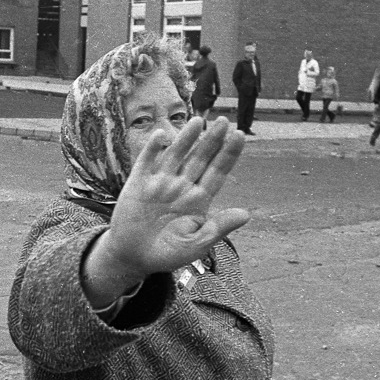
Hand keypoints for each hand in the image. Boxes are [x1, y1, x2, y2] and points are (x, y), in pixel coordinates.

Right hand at [100, 117, 247, 280]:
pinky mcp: (138, 183)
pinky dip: (153, 149)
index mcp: (199, 200)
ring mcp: (160, 182)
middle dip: (212, 140)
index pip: (218, 172)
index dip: (228, 154)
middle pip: (200, 158)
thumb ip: (218, 228)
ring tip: (198, 121)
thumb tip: (246, 214)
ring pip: (176, 155)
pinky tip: (161, 136)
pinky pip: (146, 161)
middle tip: (223, 121)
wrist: (133, 258)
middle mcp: (181, 186)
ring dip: (186, 138)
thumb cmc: (167, 253)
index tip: (240, 136)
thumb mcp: (196, 244)